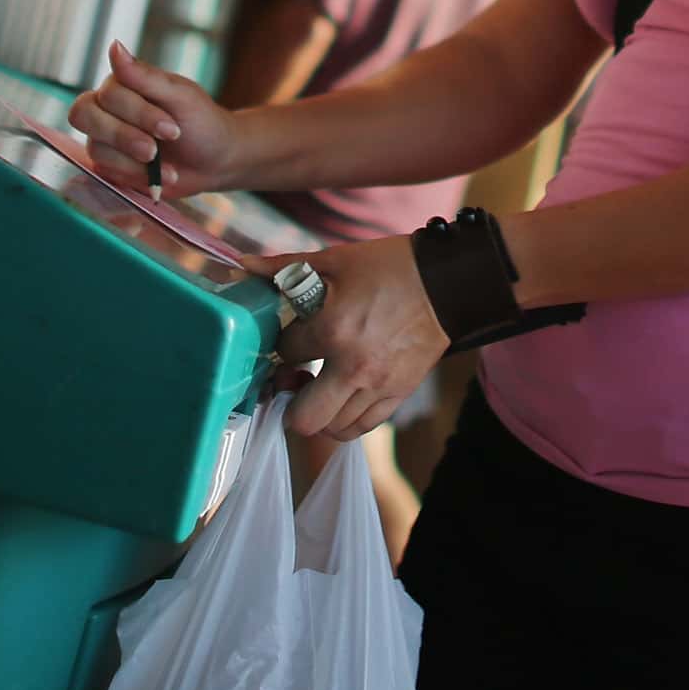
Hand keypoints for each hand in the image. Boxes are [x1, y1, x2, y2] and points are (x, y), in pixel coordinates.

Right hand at [70, 41, 239, 196]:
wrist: (215, 160)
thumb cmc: (201, 122)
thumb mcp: (180, 96)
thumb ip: (145, 76)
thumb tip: (115, 46)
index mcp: (123, 83)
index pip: (108, 94)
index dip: (136, 114)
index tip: (172, 129)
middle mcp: (107, 107)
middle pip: (85, 116)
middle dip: (124, 137)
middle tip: (155, 151)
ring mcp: (105, 137)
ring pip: (95, 147)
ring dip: (132, 162)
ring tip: (166, 167)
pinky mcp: (109, 164)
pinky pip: (104, 171)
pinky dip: (135, 176)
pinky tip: (160, 175)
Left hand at [275, 237, 447, 443]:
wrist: (445, 282)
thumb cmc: (387, 267)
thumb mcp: (333, 260)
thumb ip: (285, 268)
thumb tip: (243, 266)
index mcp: (332, 329)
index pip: (286, 353)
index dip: (280, 346)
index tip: (287, 339)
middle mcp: (353, 367)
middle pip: (303, 419)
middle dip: (290, 404)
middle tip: (292, 381)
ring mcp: (378, 386)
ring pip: (332, 429)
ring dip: (318, 413)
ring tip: (318, 388)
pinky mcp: (397, 394)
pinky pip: (361, 427)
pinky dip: (345, 420)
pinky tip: (341, 397)